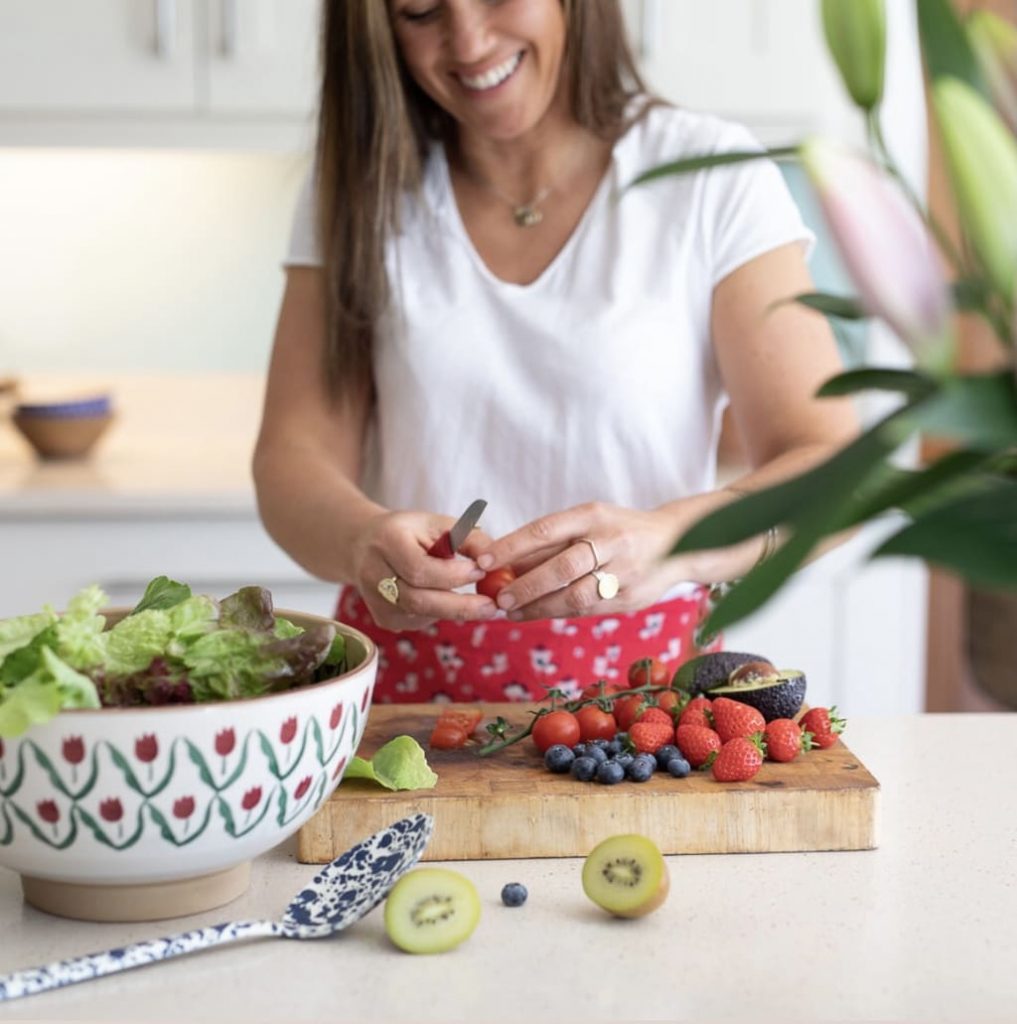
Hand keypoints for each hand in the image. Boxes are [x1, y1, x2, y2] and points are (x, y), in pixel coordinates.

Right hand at [350, 510, 497, 629]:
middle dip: (460, 606)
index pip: (419, 569)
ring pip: (423, 614)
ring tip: (479, 602)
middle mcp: (374, 574)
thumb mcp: (440, 524)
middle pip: (419, 600)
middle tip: (492, 607)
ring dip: (454, 610)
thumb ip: (470, 539)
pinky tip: (447, 598)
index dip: (452, 575)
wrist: (365, 545)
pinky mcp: (384, 618)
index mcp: (387, 542)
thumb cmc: (411, 532)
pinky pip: (420, 621)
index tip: (481, 571)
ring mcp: (376, 601)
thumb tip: (496, 561)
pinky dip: (441, 612)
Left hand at [474, 501, 693, 620]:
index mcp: (593, 515)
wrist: (677, 542)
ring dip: (538, 606)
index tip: (484, 562)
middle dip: (525, 585)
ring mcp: (624, 571)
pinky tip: (536, 613)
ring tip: (511, 611)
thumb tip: (503, 564)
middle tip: (498, 597)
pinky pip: (588, 610)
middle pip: (561, 567)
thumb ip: (551, 543)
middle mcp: (610, 541)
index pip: (545, 530)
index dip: (511, 547)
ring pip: (574, 596)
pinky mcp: (631, 598)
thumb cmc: (618, 530)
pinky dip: (557, 613)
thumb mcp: (588, 523)